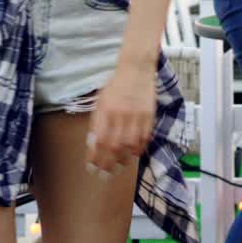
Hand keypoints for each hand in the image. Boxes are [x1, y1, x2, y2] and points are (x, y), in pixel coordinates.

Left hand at [86, 59, 155, 178]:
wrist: (136, 69)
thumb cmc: (115, 85)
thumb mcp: (100, 101)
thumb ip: (97, 122)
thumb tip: (94, 145)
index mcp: (105, 110)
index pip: (99, 140)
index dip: (95, 156)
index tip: (91, 167)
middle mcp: (121, 114)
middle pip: (114, 146)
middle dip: (108, 163)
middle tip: (104, 174)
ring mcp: (137, 115)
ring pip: (130, 144)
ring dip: (124, 159)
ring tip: (119, 167)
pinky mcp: (150, 115)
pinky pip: (144, 137)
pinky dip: (139, 148)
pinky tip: (134, 154)